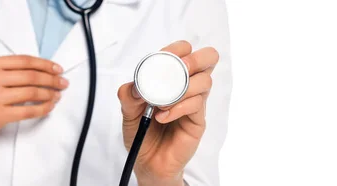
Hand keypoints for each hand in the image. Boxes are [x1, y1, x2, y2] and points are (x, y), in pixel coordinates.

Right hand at [0, 55, 68, 141]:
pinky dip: (43, 108)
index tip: (58, 69)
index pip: (24, 61)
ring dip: (49, 94)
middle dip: (52, 79)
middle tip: (63, 83)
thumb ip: (10, 69)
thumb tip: (44, 69)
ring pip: (31, 93)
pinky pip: (28, 111)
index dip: (45, 64)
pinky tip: (49, 107)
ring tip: (58, 95)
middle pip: (31, 76)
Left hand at [118, 41, 218, 185]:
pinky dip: (177, 108)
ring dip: (182, 88)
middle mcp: (187, 86)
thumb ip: (127, 97)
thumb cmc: (142, 132)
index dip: (176, 49)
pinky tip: (163, 117)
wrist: (148, 161)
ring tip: (161, 103)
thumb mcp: (128, 113)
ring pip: (205, 81)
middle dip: (194, 59)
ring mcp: (195, 102)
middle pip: (208, 58)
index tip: (160, 60)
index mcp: (171, 77)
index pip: (184, 50)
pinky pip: (196, 105)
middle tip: (176, 71)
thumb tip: (132, 86)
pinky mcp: (198, 120)